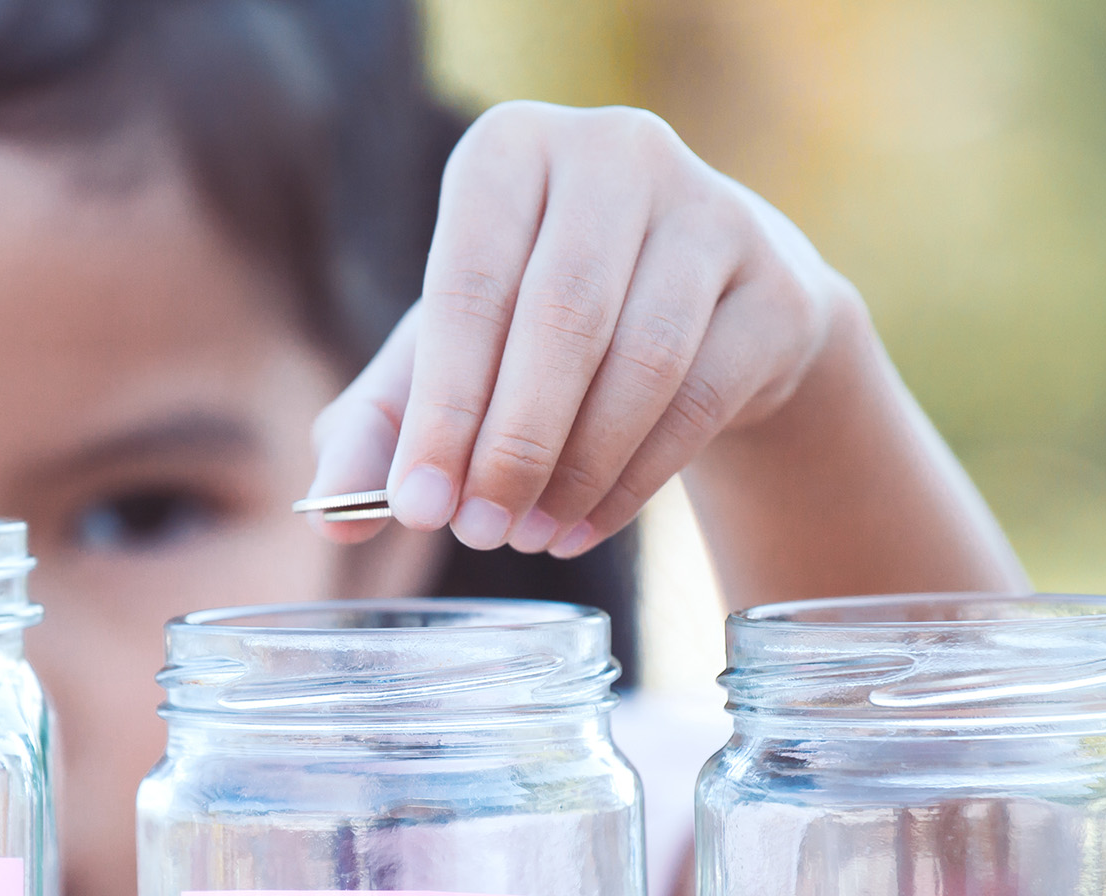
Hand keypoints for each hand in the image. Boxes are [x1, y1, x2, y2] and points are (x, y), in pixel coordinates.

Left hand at [307, 102, 852, 556]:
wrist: (708, 308)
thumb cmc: (542, 320)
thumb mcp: (451, 355)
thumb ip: (381, 424)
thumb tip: (329, 511)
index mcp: (512, 150)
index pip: (469, 284)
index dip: (441, 405)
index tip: (417, 505)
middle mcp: (616, 154)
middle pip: (561, 319)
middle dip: (511, 443)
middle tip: (476, 530)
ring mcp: (711, 213)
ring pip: (640, 363)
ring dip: (576, 468)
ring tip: (528, 535)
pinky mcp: (777, 288)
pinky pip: (700, 399)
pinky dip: (633, 480)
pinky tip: (584, 525)